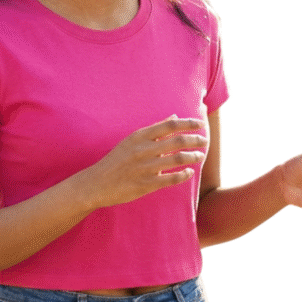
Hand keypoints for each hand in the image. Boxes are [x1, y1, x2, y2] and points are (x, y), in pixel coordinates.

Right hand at [84, 116, 207, 208]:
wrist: (96, 183)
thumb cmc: (116, 160)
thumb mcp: (132, 140)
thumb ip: (155, 129)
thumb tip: (174, 117)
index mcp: (139, 136)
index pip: (170, 125)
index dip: (188, 123)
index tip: (201, 123)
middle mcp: (143, 150)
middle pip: (177, 141)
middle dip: (195, 140)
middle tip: (205, 140)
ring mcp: (144, 167)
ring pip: (176, 159)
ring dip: (192, 157)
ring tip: (200, 156)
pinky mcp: (145, 184)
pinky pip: (170, 179)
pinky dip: (183, 175)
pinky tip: (189, 172)